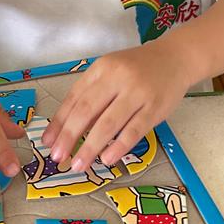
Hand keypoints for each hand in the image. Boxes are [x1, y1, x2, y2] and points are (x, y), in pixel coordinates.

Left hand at [41, 37, 193, 171]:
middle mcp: (117, 78)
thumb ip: (90, 96)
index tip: (48, 143)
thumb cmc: (137, 69)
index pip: (74, 98)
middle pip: (87, 111)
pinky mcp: (155, 108)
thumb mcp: (111, 73)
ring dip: (90, 147)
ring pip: (108, 124)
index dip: (59, 122)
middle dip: (69, 137)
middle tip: (58, 158)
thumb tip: (64, 129)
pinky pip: (134, 130)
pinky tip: (107, 159)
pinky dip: (118, 146)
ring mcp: (137, 93)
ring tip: (78, 165)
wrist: (175, 58)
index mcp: (101, 69)